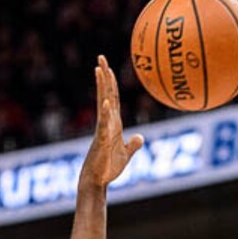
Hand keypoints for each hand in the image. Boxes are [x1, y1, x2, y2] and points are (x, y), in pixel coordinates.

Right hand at [80, 55, 143, 188]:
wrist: (97, 181)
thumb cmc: (108, 168)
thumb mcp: (125, 154)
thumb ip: (133, 145)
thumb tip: (140, 136)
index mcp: (113, 124)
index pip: (113, 99)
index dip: (112, 83)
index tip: (108, 67)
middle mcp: (107, 123)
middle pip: (106, 95)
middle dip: (104, 76)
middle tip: (100, 57)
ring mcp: (103, 129)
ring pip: (103, 104)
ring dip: (102, 87)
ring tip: (99, 69)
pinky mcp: (101, 140)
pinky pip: (104, 124)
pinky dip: (106, 113)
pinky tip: (107, 102)